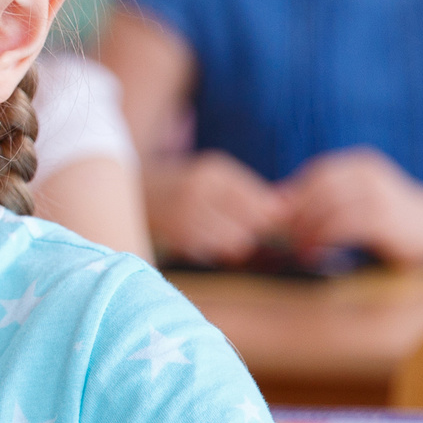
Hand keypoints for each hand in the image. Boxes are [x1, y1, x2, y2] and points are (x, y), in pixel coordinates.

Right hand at [148, 151, 288, 265]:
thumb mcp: (215, 172)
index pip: (260, 204)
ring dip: (238, 238)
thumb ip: (250, 189)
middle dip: (256, 227)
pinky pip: (217, 250)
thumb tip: (286, 208)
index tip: (274, 216)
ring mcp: (187, 221)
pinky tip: (207, 233)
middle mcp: (199, 197)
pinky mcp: (180, 240)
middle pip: (251, 226)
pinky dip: (218, 245)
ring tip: (225, 226)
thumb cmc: (186, 180)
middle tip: (246, 221)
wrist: (136, 191)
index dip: (272, 215)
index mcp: (213, 175)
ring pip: (236, 242)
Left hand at [279, 148, 422, 261]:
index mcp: (361, 164)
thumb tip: (280, 204)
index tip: (280, 217)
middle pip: (318, 189)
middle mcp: (369, 174)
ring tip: (297, 249)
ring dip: (306, 231)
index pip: (317, 172)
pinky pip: (341, 226)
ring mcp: (377, 194)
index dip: (296, 193)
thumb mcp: (361, 202)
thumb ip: (329, 199)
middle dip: (296, 214)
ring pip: (327, 208)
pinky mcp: (383, 219)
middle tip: (281, 237)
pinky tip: (314, 254)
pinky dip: (322, 241)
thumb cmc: (393, 221)